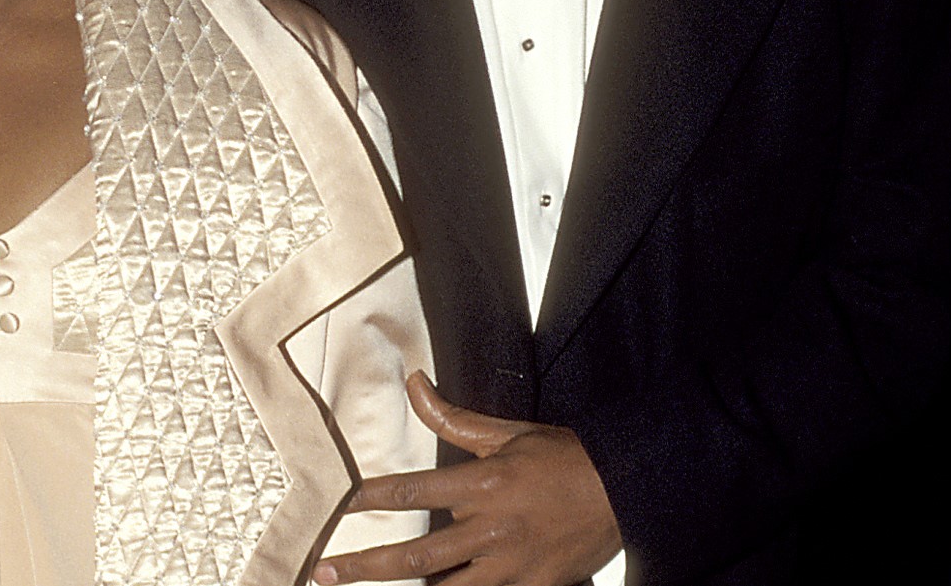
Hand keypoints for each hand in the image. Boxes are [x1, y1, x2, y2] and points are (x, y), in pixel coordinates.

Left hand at [315, 371, 620, 585]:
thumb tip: (414, 384)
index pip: (412, 491)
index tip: (338, 506)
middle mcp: (490, 529)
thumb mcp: (508, 432)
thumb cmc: (566, 458)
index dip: (369, 499)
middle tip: (325, 571)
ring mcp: (508, 566)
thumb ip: (453, 418)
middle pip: (415, 556)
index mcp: (484, 484)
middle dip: (364, 566)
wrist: (625, 492)